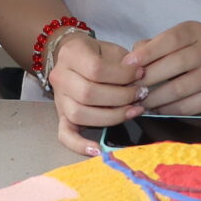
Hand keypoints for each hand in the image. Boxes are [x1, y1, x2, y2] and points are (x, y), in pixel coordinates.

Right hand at [47, 32, 141, 153]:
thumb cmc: (98, 54)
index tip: (140, 73)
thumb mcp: (112, 50)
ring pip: (80, 114)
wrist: (76, 57)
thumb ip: (126, 62)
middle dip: (121, 97)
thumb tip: (140, 78)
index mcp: (71, 54)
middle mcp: (60, 77)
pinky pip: (65, 135)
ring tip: (133, 111)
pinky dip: (80, 146)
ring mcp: (59, 99)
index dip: (122, 74)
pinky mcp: (62, 117)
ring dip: (112, 116)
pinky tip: (98, 150)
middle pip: (88, 93)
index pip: (96, 69)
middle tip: (140, 94)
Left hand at [127, 21, 200, 115]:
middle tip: (130, 89)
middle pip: (175, 64)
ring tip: (140, 102)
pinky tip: (157, 108)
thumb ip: (151, 47)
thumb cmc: (192, 58)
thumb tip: (129, 62)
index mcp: (196, 31)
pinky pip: (188, 106)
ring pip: (179, 89)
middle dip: (147, 79)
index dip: (148, 52)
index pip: (171, 39)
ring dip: (154, 98)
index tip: (128, 64)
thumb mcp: (174, 45)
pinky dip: (167, 109)